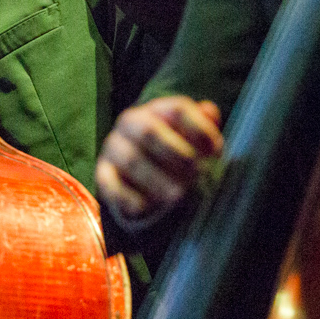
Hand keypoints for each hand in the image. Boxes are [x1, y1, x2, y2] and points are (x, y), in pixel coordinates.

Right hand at [95, 96, 223, 230]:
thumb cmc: (174, 147)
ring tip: (178, 196)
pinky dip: (126, 198)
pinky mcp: (102, 173)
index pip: (177, 109)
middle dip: (177, 155)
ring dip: (157, 180)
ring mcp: (113, 147)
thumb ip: (203, 123)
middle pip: (150, 131)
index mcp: (156, 109)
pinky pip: (109, 184)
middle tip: (197, 175)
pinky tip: (144, 208)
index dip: (200, 129)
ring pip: (131, 160)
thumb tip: (209, 111)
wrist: (135, 166)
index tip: (217, 152)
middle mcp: (130, 123)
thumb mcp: (190, 133)